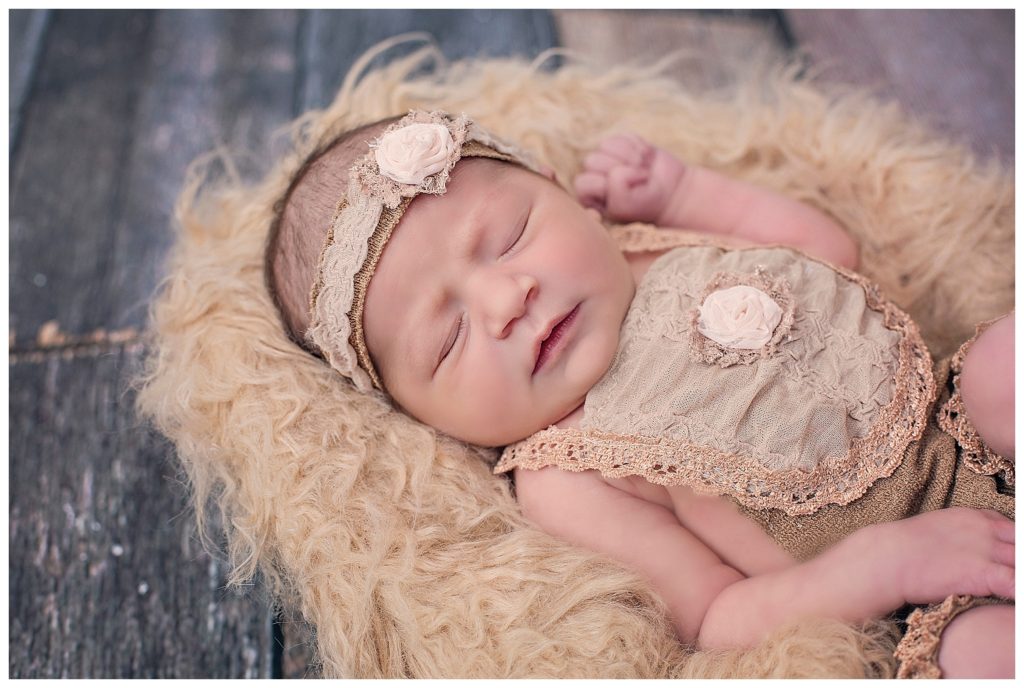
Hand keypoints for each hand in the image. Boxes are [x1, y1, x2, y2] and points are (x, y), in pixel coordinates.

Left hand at [573, 134, 685, 223]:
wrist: (674, 194)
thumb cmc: (647, 205)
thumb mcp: (627, 206)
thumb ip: (614, 187)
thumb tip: (617, 166)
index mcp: (588, 196)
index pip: (583, 182)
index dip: (607, 185)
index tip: (628, 193)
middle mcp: (594, 176)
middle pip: (592, 161)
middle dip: (619, 168)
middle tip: (638, 179)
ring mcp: (608, 158)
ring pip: (605, 145)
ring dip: (630, 156)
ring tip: (643, 168)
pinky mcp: (623, 144)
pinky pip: (623, 136)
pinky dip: (638, 146)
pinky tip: (647, 159)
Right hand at [873, 508, 1014, 604]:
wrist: (887, 557)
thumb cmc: (905, 548)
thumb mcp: (938, 529)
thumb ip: (962, 535)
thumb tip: (968, 550)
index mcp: (975, 517)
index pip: (1014, 529)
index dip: (1015, 546)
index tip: (1008, 559)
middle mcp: (986, 529)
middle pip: (1022, 544)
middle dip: (1018, 558)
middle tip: (1008, 570)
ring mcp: (986, 550)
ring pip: (1022, 562)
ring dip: (1019, 572)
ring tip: (1011, 585)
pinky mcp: (983, 572)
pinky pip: (1017, 583)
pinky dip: (1018, 590)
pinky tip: (1013, 599)